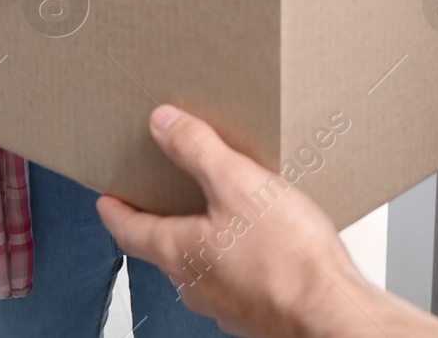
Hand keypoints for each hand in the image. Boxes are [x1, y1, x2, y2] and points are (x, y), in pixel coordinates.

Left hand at [96, 105, 370, 337]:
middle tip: (163, 198)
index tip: (108, 200)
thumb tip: (163, 124)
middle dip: (162, 221)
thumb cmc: (288, 258)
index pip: (129, 230)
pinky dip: (237, 259)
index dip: (116, 210)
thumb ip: (196, 149)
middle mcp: (195, 284)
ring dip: (203, 240)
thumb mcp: (238, 183)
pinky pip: (236, 279)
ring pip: (201, 266)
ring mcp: (226, 303)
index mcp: (179, 251)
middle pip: (163, 248)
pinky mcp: (256, 312)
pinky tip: (262, 243)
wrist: (330, 313)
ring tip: (222, 212)